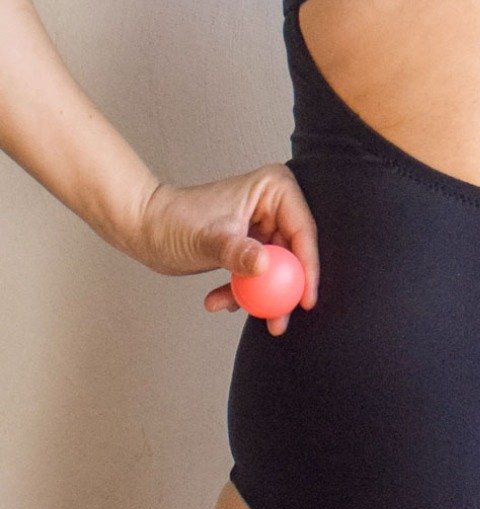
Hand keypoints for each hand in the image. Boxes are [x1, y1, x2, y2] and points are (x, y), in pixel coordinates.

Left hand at [134, 163, 319, 334]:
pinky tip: (218, 300)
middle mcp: (274, 204)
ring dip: (257, 296)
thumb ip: (237, 252)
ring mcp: (264, 224)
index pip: (303, 231)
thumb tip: (264, 264)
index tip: (304, 299)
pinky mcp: (252, 243)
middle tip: (277, 320)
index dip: (307, 268)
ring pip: (277, 269)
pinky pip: (259, 274)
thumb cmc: (171, 222)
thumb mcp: (208, 240)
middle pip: (295, 254)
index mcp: (274, 189)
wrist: (143, 227)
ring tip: (230, 307)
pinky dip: (242, 292)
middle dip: (283, 291)